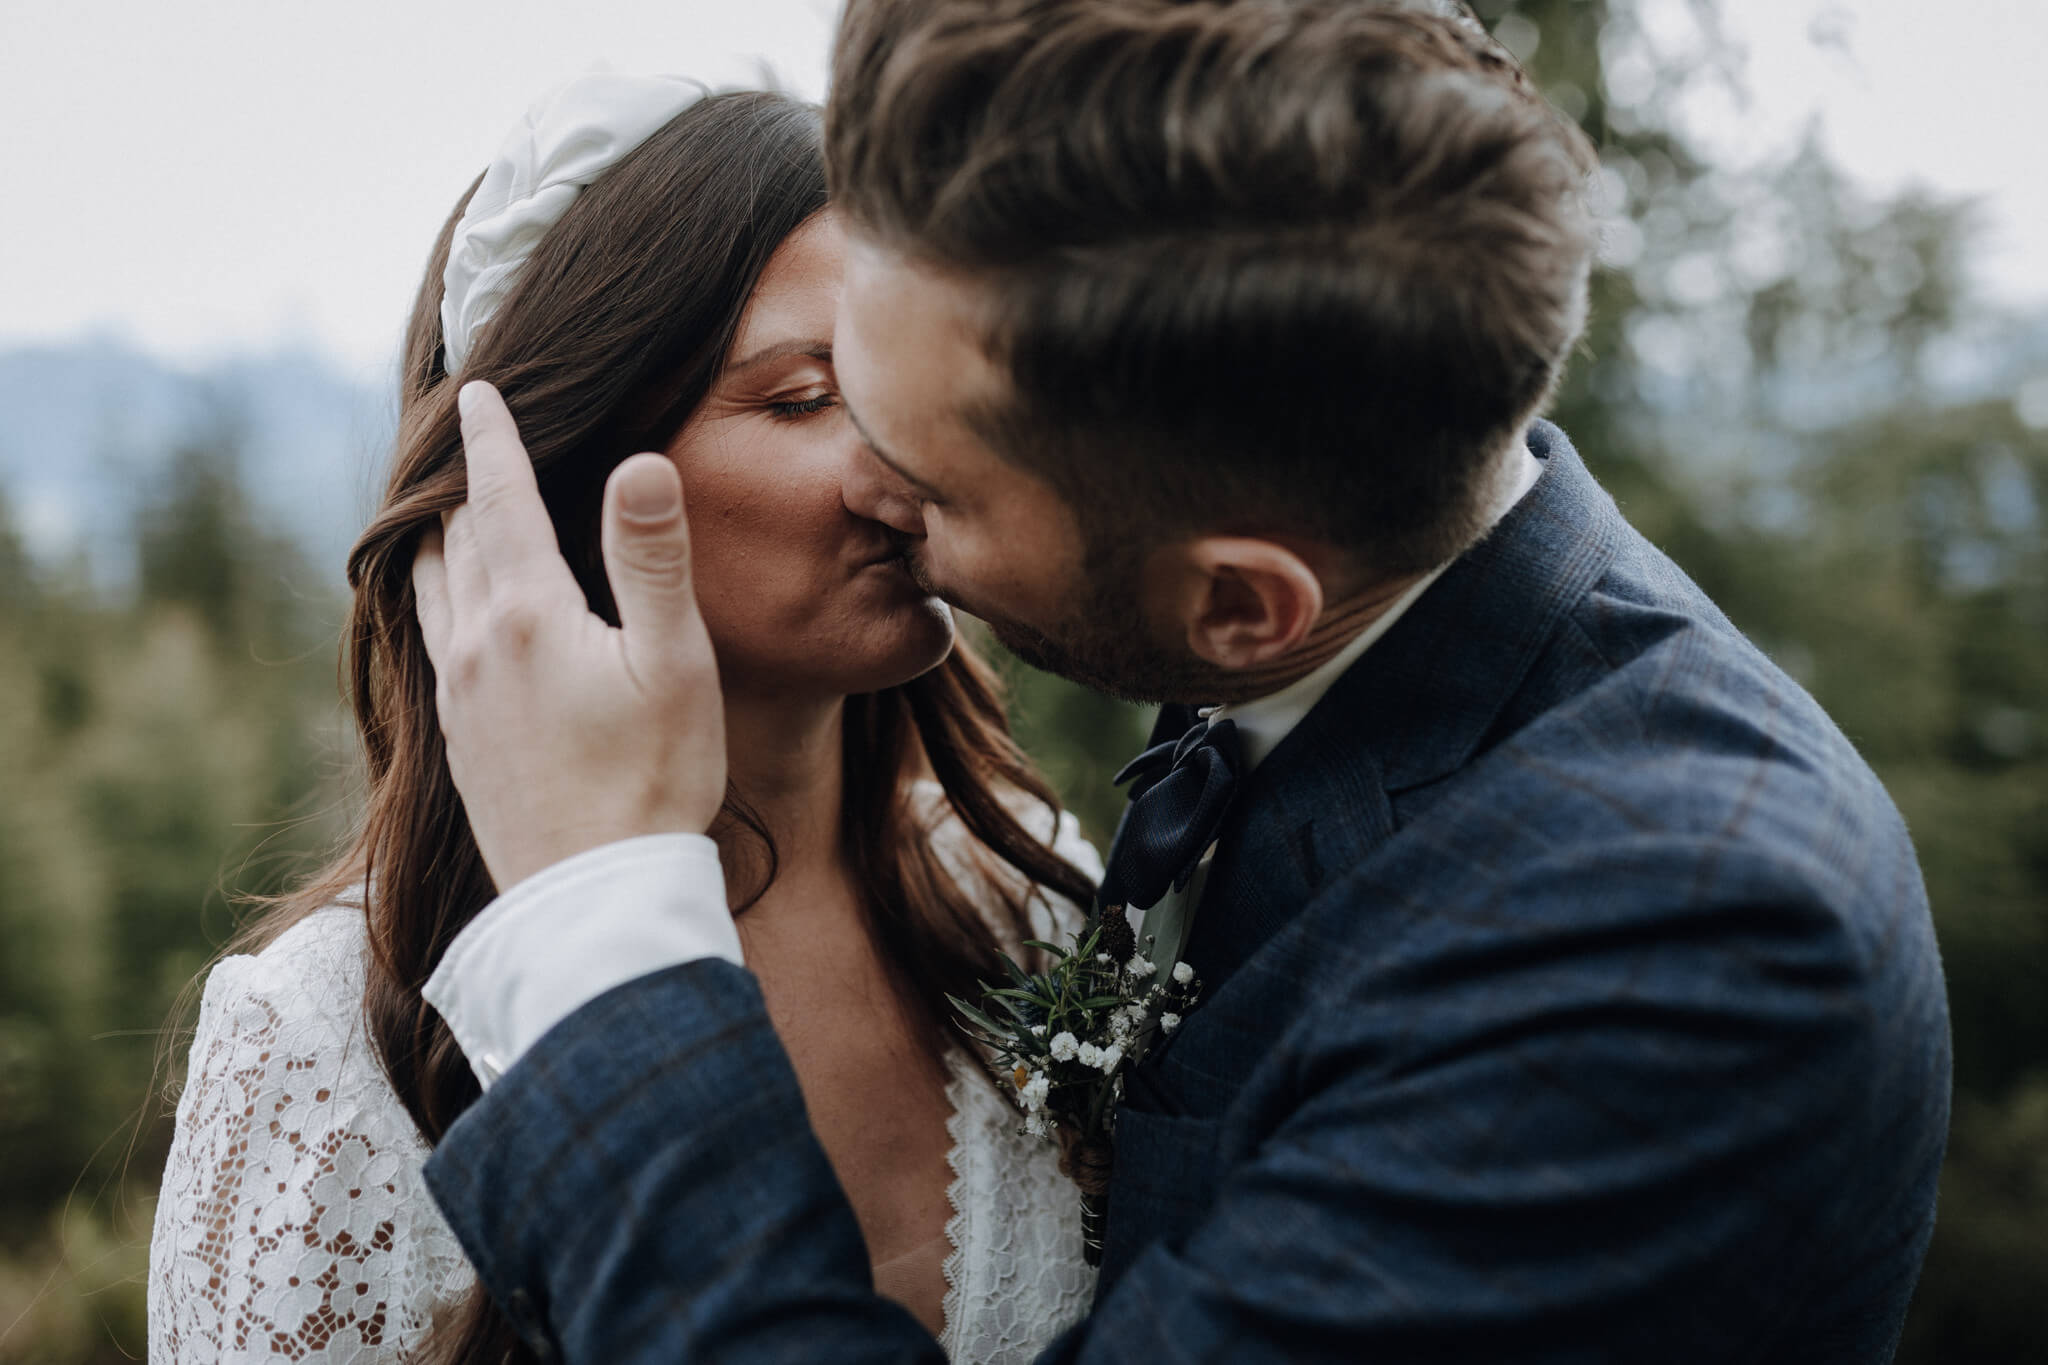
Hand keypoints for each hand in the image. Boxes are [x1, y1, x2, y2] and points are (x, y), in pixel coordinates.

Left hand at [412, 381, 727, 890]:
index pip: (501, 498)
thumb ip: (652, 558)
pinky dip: (439, 597)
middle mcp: (474, 646)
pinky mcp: (460, 744)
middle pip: (457, 536)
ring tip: (445, 510)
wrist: (595, 903)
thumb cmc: (654, 781)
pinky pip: (434, 642)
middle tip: (464, 432)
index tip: (480, 389)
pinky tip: (454, 614)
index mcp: (526, 614)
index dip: (494, 438)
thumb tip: (639, 460)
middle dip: (463, 479)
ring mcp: (459, 699)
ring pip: (432, 589)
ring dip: (438, 537)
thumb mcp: (674, 664)